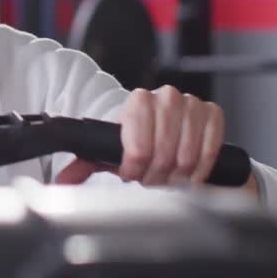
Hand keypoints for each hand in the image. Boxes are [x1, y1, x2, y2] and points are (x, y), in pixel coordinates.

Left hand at [56, 86, 252, 189]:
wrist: (164, 130)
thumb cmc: (137, 140)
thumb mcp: (109, 150)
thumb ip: (85, 164)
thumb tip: (64, 181)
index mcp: (137, 101)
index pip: (138, 143)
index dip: (135, 166)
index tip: (131, 174)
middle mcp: (165, 97)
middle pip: (163, 152)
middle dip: (155, 175)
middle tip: (150, 180)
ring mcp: (192, 103)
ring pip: (187, 154)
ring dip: (177, 175)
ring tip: (168, 178)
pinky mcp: (212, 113)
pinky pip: (210, 148)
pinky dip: (200, 168)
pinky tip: (190, 174)